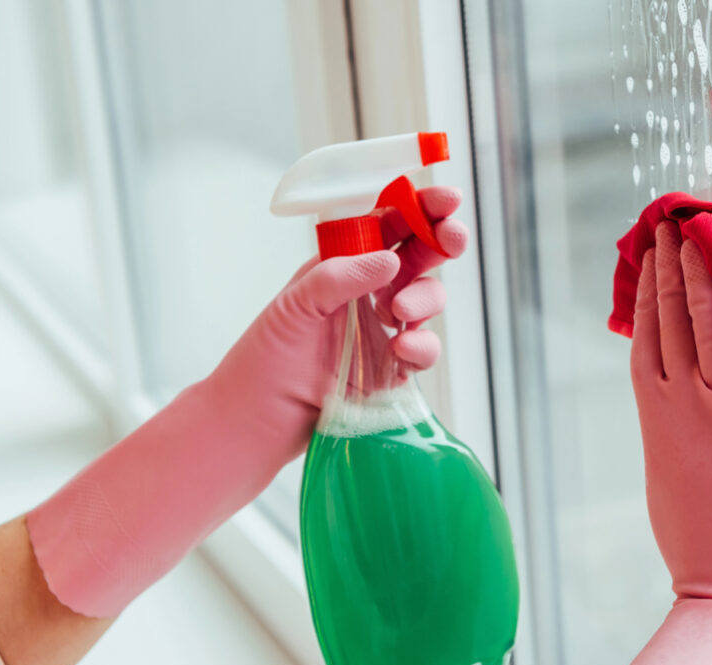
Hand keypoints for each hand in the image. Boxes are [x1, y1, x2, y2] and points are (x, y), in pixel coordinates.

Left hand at [208, 185, 467, 462]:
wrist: (259, 418)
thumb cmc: (266, 357)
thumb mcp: (295, 305)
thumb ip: (340, 277)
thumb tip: (390, 259)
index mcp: (344, 264)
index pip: (389, 225)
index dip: (419, 208)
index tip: (445, 199)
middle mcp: (370, 291)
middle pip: (421, 255)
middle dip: (443, 240)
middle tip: (451, 238)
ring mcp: (385, 329)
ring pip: (429, 299)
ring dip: (426, 297)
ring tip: (400, 310)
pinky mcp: (394, 369)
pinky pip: (424, 349)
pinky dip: (422, 346)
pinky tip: (402, 350)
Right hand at [631, 222, 711, 632]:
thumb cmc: (699, 541)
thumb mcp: (670, 472)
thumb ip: (674, 427)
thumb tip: (679, 396)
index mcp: (658, 418)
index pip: (646, 338)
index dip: (646, 292)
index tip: (647, 254)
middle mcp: (685, 407)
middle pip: (672, 323)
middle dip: (669, 268)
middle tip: (667, 224)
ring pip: (706, 332)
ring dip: (700, 279)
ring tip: (696, 235)